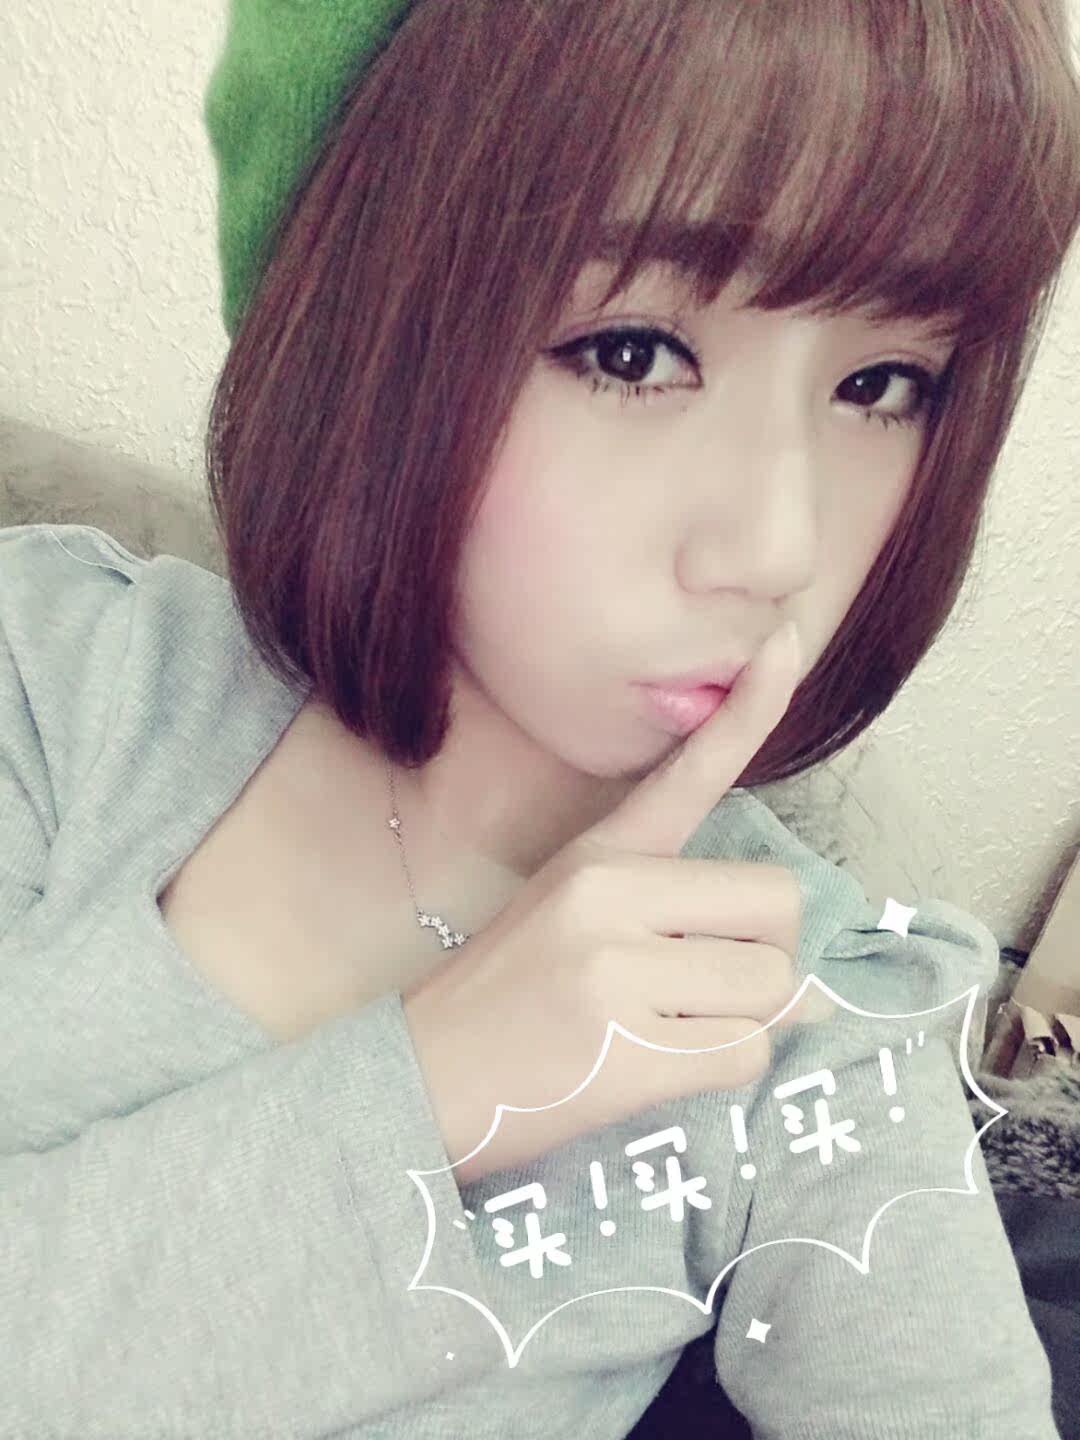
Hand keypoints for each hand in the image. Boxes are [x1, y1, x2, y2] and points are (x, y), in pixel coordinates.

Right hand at [403, 621, 825, 1184]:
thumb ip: (682, 928)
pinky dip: (725, 1069)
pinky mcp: (628, 1050)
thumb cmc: (507, 997)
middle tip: (705, 989)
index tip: (788, 641)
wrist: (421, 1079)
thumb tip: (816, 991)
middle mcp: (611, 894)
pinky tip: (661, 1068)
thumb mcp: (572, 919)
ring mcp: (618, 970)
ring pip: (772, 987)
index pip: (689, 772)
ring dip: (745, 1020)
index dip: (749, 709)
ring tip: (669, 1031)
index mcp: (599, 854)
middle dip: (768, 957)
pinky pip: (746, 1054)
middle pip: (778, 904)